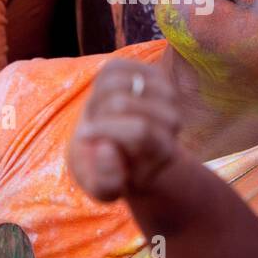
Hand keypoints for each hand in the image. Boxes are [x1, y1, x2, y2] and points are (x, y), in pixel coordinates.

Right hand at [69, 60, 181, 202]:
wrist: (120, 150)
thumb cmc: (109, 171)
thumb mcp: (102, 189)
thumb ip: (104, 182)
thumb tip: (107, 149)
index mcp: (165, 152)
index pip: (140, 130)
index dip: (106, 131)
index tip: (84, 138)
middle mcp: (173, 121)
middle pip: (123, 103)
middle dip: (96, 115)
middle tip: (91, 129)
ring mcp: (166, 94)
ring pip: (118, 82)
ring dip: (96, 98)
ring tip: (96, 115)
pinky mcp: (151, 73)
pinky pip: (116, 67)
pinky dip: (100, 81)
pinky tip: (102, 98)